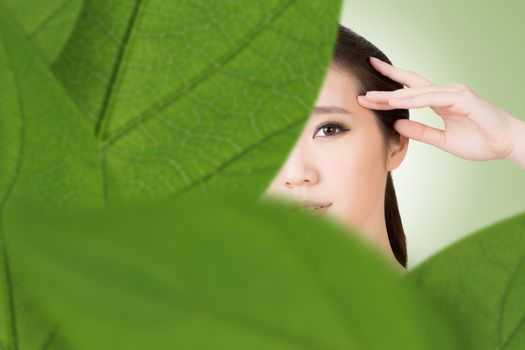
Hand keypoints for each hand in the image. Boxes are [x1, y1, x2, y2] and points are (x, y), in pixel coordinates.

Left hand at [357, 57, 524, 163]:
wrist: (506, 145)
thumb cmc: (480, 141)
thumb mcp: (442, 140)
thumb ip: (421, 132)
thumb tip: (397, 124)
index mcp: (440, 100)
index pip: (410, 91)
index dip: (391, 87)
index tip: (368, 89)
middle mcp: (445, 92)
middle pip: (409, 87)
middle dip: (385, 88)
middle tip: (362, 90)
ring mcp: (454, 93)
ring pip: (417, 92)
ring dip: (393, 95)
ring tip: (372, 98)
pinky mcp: (462, 99)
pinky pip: (433, 98)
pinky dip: (414, 100)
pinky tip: (396, 102)